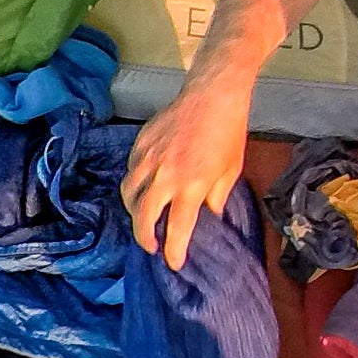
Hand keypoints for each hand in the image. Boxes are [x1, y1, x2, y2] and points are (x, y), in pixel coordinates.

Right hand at [122, 70, 250, 265]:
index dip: (173, 251)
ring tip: (143, 218)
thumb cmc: (227, 133)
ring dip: (134, 211)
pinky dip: (134, 184)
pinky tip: (143, 187)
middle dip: (144, 238)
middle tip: (151, 246)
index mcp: (192, 186)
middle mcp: (166, 175)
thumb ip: (215, 197)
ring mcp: (149, 158)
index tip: (173, 262)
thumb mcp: (229, 171)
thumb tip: (207, 215)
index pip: (177, 229)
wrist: (213, 95)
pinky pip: (129, 171)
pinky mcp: (140, 143)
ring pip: (128, 194)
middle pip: (142, 217)